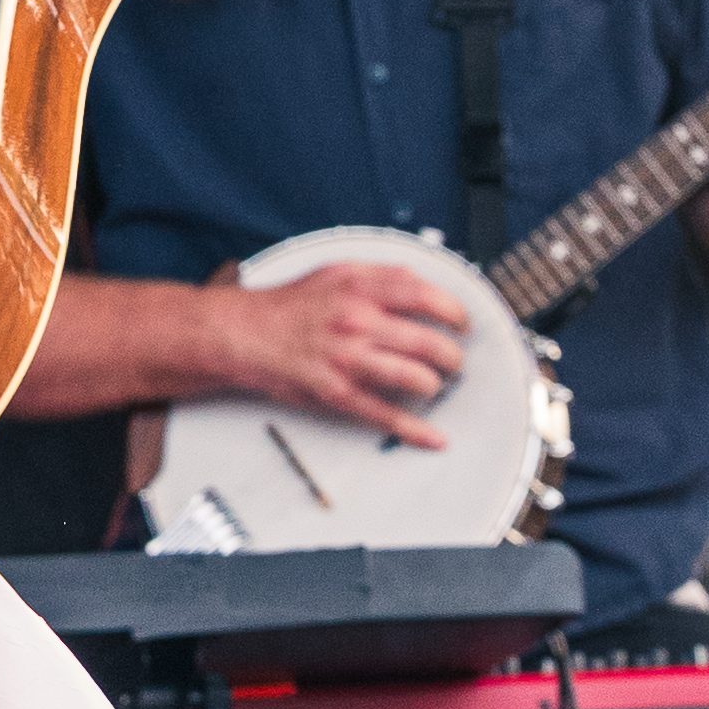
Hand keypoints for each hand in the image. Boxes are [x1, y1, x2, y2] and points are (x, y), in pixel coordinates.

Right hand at [224, 247, 478, 438]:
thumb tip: (421, 281)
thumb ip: (380, 275)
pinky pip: (385, 415)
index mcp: (361, 289)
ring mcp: (349, 360)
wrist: (245, 334)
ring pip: (414, 378)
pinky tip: (434, 437)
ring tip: (436, 384)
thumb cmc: (291, 305)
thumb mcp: (336, 272)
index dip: (454, 311)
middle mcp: (358, 323)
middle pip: (428, 342)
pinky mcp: (338, 393)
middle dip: (451, 356)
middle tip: (454, 361)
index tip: (462, 323)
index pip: (425, 296)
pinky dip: (415, 430)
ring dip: (435, 385)